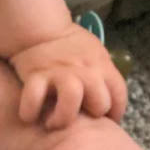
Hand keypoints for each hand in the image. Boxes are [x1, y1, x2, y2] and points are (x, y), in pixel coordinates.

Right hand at [8, 23, 127, 129]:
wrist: (41, 27)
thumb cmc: (70, 43)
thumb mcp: (95, 51)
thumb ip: (102, 72)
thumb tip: (110, 98)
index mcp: (100, 64)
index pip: (119, 94)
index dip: (115, 112)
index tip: (107, 120)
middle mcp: (83, 70)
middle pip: (100, 103)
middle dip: (92, 115)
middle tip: (79, 115)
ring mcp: (60, 73)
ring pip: (71, 100)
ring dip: (63, 117)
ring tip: (53, 122)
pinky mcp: (36, 76)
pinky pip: (34, 99)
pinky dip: (30, 111)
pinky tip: (30, 115)